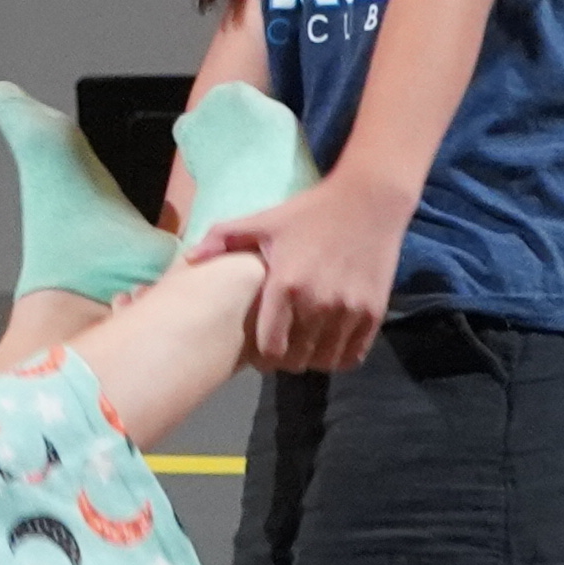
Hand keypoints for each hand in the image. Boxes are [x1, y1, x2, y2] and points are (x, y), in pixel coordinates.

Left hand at [193, 170, 412, 377]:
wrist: (368, 202)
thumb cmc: (310, 213)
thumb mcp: (264, 221)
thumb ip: (223, 238)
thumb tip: (190, 259)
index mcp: (286, 285)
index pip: (270, 348)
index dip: (262, 357)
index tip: (260, 351)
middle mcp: (318, 304)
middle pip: (296, 360)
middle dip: (285, 358)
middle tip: (282, 347)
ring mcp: (349, 311)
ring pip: (325, 362)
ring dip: (312, 359)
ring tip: (305, 345)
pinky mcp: (373, 313)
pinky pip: (353, 355)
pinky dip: (339, 355)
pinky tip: (330, 342)